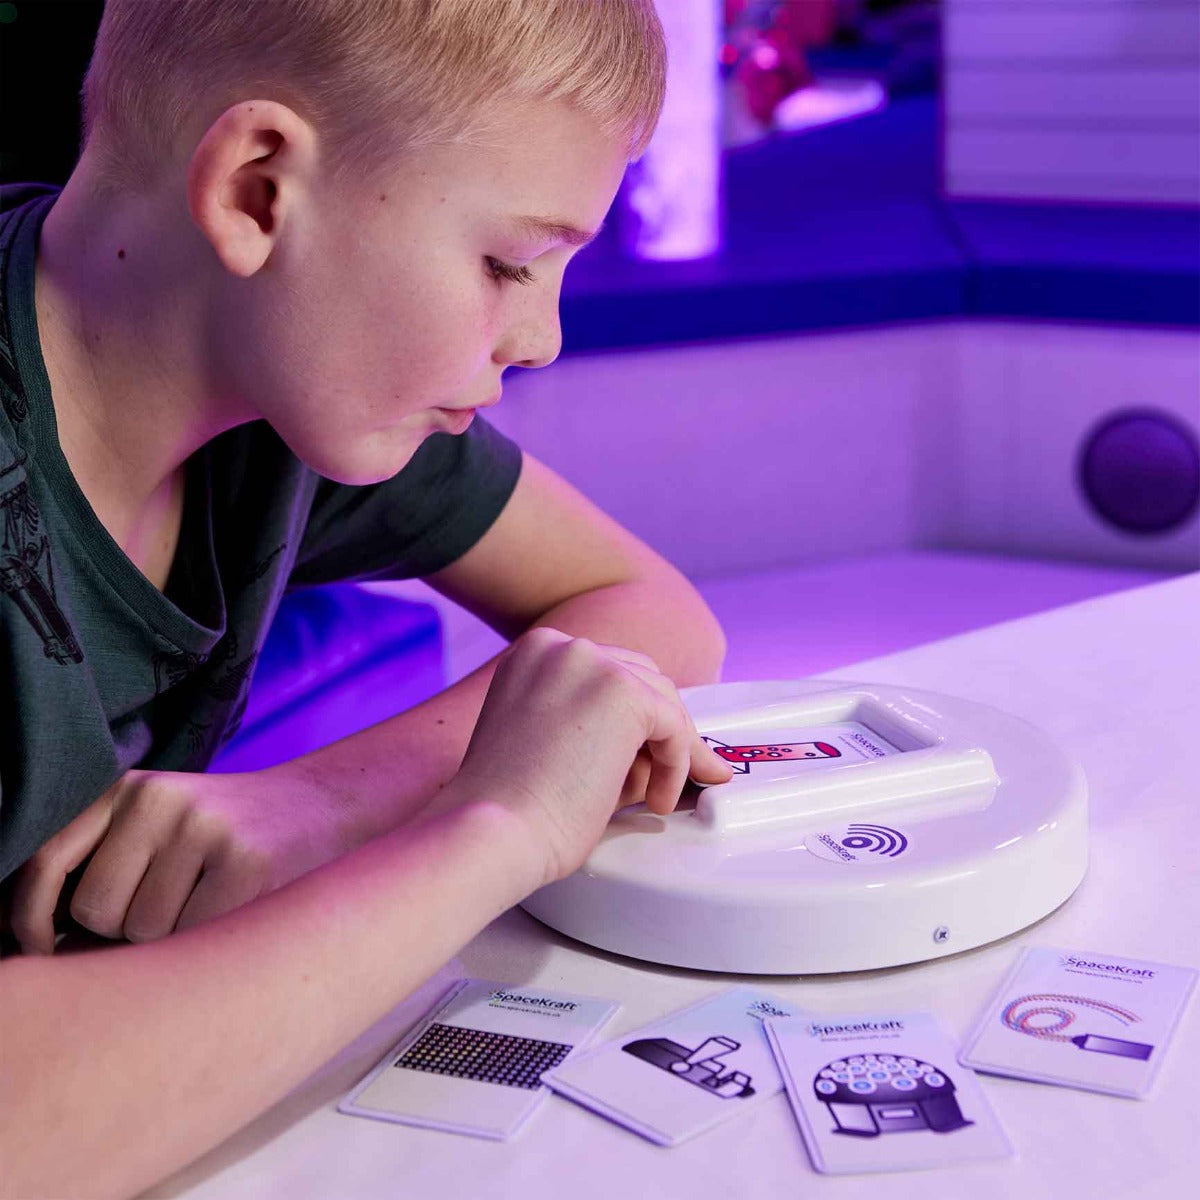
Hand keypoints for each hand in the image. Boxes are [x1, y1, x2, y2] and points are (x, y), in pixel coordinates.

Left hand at [5, 764, 347, 953]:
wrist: (326, 808)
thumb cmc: (231, 838)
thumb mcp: (163, 828)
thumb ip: (107, 866)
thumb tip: (43, 946)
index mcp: (130, 788)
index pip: (46, 859)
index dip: (30, 917)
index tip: (40, 948)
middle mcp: (161, 798)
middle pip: (96, 909)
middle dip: (124, 929)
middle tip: (176, 906)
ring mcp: (205, 827)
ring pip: (144, 931)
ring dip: (172, 938)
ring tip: (213, 902)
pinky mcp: (246, 862)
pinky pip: (193, 937)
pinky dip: (209, 940)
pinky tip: (238, 908)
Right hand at [449, 627, 732, 887]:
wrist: (492, 831)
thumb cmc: (508, 809)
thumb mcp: (547, 744)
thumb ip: (594, 728)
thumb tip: (657, 747)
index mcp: (533, 654)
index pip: (605, 673)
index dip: (633, 716)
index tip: (651, 748)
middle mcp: (559, 647)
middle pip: (640, 677)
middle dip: (659, 729)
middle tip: (672, 772)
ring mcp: (591, 663)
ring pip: (662, 700)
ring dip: (671, 751)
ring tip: (660, 795)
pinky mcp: (623, 692)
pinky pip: (674, 727)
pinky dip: (676, 765)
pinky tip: (657, 800)